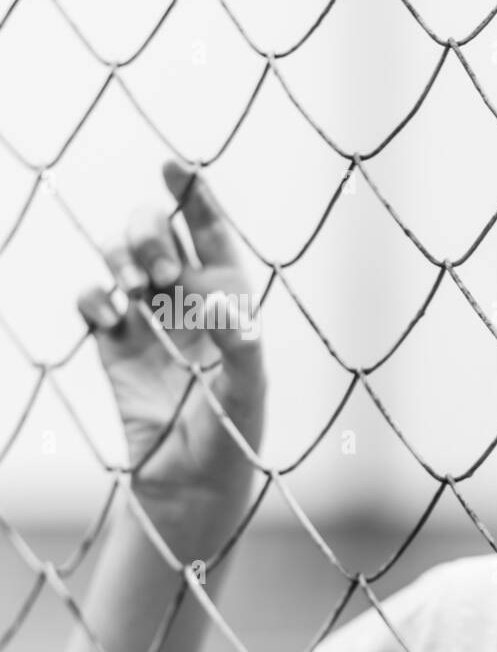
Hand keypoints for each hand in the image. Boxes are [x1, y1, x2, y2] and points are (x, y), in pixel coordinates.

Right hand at [76, 161, 263, 533]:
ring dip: (122, 258)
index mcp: (227, 301)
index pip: (211, 236)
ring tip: (137, 292)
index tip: (175, 168)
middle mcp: (186, 302)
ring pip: (121, 257)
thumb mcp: (248, 393)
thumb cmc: (234, 437)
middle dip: (151, 234)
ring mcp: (147, 320)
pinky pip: (93, 300)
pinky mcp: (113, 344)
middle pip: (158, 234)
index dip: (194, 199)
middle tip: (160, 275)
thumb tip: (229, 311)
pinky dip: (94, 298)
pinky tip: (110, 319)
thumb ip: (242, 351)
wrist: (191, 482)